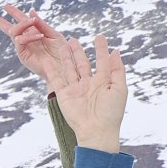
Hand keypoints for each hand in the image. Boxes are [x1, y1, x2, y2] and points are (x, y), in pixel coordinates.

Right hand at [0, 2, 78, 97]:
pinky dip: (28, 36)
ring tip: (33, 21)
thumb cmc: (62, 52)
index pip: (20, 20)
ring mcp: (23, 48)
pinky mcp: (23, 55)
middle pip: (7, 28)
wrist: (65, 67)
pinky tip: (39, 36)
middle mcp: (26, 39)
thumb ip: (42, 25)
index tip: (5, 6)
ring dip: (23, 24)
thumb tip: (31, 12)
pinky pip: (20, 42)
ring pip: (14, 32)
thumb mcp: (53, 35)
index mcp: (34, 32)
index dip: (13, 12)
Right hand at [5, 25, 126, 151]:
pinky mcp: (64, 95)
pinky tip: (47, 60)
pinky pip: (56, 80)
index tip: (100, 37)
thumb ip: (117, 70)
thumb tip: (116, 51)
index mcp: (103, 82)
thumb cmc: (111, 112)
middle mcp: (88, 85)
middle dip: (78, 52)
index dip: (101, 49)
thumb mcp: (119, 88)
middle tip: (72, 39)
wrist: (97, 131)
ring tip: (62, 45)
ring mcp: (75, 90)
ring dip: (65, 57)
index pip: (102, 62)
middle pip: (82, 64)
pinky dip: (51, 70)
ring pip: (69, 69)